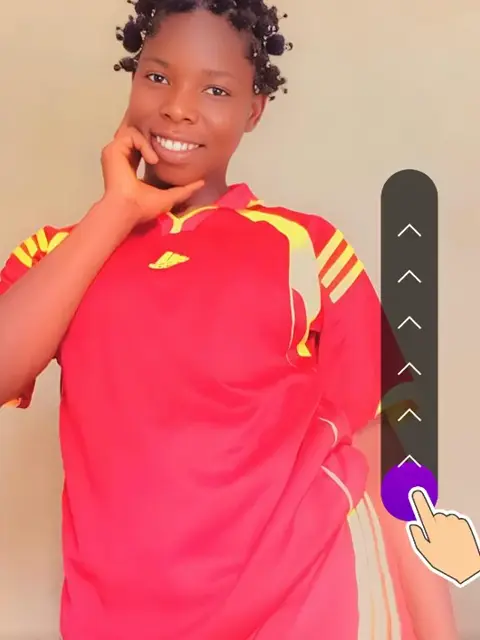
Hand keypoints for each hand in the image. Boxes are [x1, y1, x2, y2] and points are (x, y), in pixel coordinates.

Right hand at [100, 111, 203, 225]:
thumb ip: (184, 189)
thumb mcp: (169, 196)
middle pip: (136, 134)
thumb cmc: (143, 207)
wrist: (128, 210)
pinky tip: (152, 160)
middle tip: (166, 142)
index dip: (154, 144)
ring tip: (156, 159)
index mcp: (128, 165)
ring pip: (135, 132)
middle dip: (151, 135)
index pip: (141, 146)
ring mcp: (115, 152)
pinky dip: (144, 145)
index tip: (168, 148)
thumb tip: (201, 182)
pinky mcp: (112, 149)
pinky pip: (131, 136)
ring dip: (149, 143)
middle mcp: (120, 156)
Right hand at [407, 487, 479, 586]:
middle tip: (438, 537)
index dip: (418, 501)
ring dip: (446, 525)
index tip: (415, 491)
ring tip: (449, 540)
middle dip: (435, 523)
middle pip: (436, 516)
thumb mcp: (427, 553)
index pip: (423, 511)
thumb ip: (417, 537)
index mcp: (432, 530)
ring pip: (446, 518)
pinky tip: (456, 538)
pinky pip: (456, 521)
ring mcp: (455, 523)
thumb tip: (413, 525)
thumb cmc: (446, 562)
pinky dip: (455, 526)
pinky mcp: (464, 524)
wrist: (469, 567)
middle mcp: (444, 524)